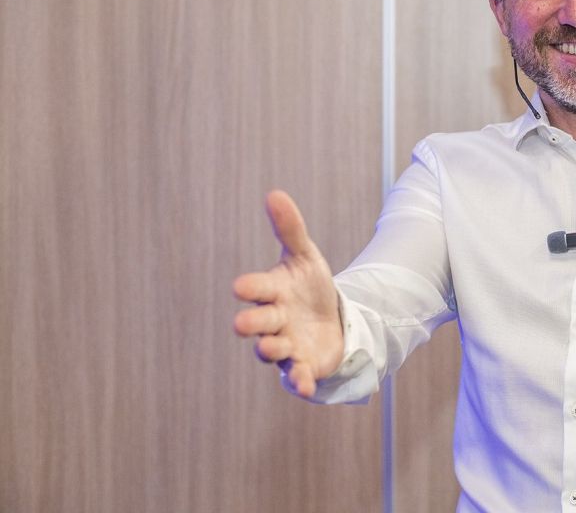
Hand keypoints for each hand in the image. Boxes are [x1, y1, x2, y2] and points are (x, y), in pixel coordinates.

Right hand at [232, 190, 343, 397]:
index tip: (241, 286)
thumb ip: (290, 228)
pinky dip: (299, 380)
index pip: (257, 289)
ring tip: (273, 346)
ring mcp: (286, 345)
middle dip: (252, 323)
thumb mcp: (306, 256)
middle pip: (258, 323)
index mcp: (272, 292)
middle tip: (244, 324)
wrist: (332, 319)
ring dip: (271, 349)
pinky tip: (306, 385)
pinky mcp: (302, 365)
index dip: (251, 288)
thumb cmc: (310, 286)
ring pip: (272, 350)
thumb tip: (275, 193)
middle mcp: (274, 320)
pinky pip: (296, 376)